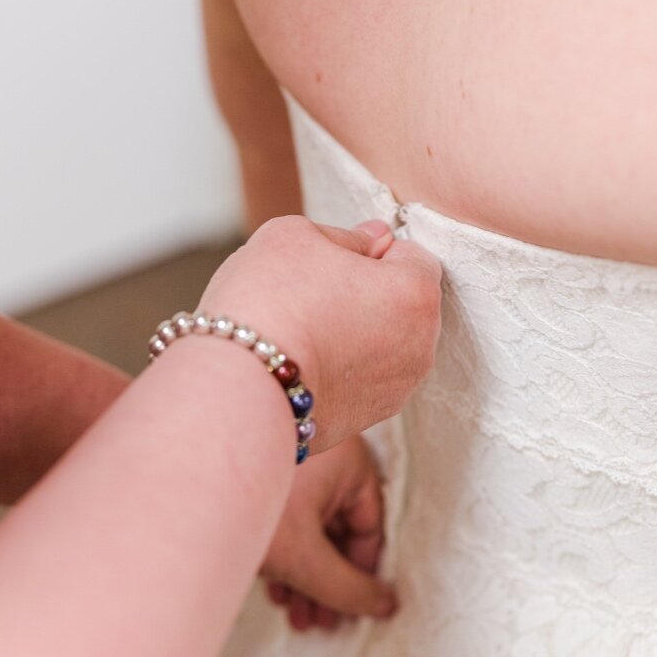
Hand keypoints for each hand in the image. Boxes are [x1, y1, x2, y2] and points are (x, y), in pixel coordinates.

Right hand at [197, 215, 441, 451]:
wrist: (236, 386)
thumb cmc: (267, 302)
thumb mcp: (294, 235)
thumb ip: (346, 234)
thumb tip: (373, 240)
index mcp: (415, 292)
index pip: (411, 256)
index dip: (370, 253)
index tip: (329, 265)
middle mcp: (420, 347)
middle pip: (398, 306)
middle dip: (364, 298)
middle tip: (309, 298)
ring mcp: (395, 391)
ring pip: (379, 348)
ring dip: (352, 337)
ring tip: (301, 336)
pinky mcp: (364, 421)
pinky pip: (357, 385)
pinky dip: (337, 374)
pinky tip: (299, 367)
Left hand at [263, 434, 395, 629]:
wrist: (177, 461)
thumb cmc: (248, 500)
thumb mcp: (304, 555)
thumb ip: (347, 588)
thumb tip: (385, 607)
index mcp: (350, 462)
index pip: (369, 529)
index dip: (361, 577)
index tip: (349, 614)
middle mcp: (324, 452)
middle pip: (336, 528)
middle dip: (327, 582)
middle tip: (318, 624)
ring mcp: (288, 456)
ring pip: (307, 523)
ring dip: (302, 572)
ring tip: (292, 615)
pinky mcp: (254, 466)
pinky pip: (281, 512)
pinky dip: (281, 548)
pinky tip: (270, 588)